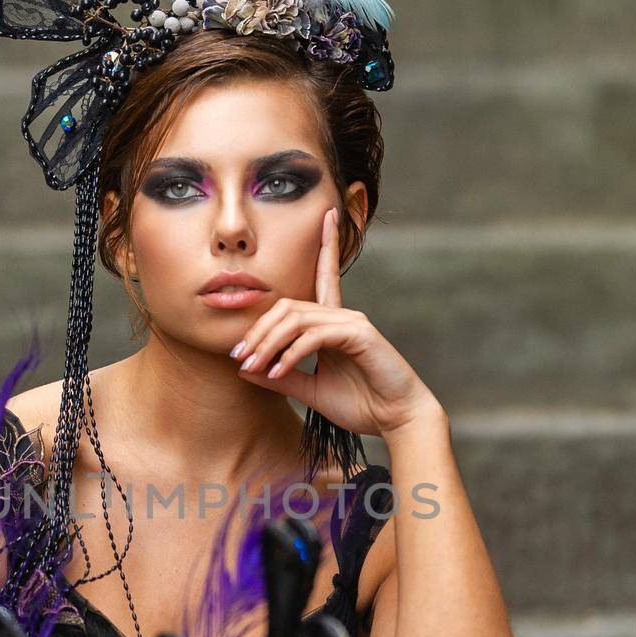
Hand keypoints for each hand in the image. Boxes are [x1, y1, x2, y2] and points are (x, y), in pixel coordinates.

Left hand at [230, 206, 440, 439]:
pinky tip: (277, 372)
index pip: (324, 276)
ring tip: (253, 368)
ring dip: (268, 344)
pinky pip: (314, 336)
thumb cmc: (360, 405)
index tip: (324, 216)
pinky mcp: (360, 335)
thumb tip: (244, 369)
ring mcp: (353, 322)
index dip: (325, 245)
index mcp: (334, 324)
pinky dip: (291, 354)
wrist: (396, 420)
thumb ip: (280, 377)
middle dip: (259, 330)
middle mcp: (343, 316)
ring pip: (297, 319)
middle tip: (239, 357)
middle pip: (288, 306)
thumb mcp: (310, 391)